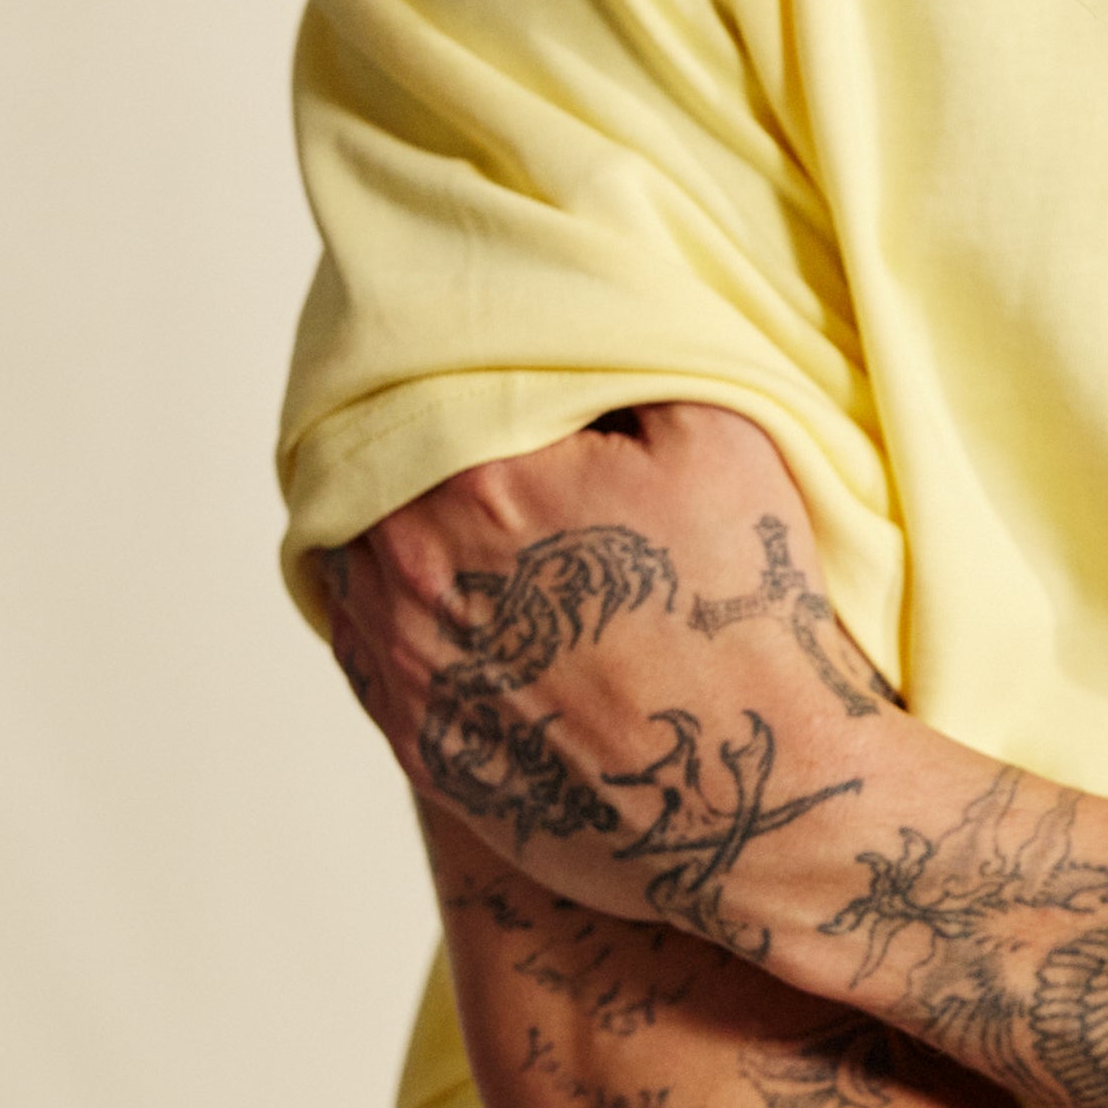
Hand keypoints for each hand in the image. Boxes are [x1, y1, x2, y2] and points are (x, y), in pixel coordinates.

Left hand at [316, 403, 915, 948]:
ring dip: (390, 528)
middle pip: (369, 472)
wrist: (752, 797)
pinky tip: (446, 597)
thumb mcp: (719, 436)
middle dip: (409, 445)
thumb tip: (578, 310)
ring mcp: (402, 664)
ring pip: (355, 560)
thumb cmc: (741, 615)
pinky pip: (368, 648)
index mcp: (471, 478)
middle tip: (461, 429)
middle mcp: (409, 570)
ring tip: (450, 512)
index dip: (442, 364)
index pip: (414, 386)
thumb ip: (631, 354)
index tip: (469, 355)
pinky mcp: (414, 742)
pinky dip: (392, 611)